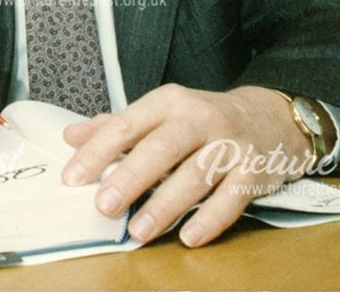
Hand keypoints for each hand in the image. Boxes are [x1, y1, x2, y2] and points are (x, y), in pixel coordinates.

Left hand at [61, 84, 314, 246]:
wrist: (267, 117)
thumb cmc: (201, 120)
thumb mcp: (161, 113)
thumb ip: (117, 126)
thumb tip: (71, 137)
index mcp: (170, 102)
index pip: (128, 124)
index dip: (99, 151)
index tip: (73, 178)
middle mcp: (200, 118)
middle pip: (162, 147)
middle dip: (131, 176)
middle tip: (103, 205)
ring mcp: (230, 144)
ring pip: (196, 174)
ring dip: (166, 204)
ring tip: (138, 231)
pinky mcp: (254, 171)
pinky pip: (232, 198)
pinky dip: (211, 218)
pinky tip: (189, 237)